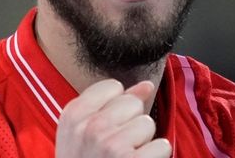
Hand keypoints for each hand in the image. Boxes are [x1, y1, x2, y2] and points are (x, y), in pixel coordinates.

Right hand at [55, 79, 171, 157]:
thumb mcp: (82, 134)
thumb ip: (111, 105)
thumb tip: (146, 84)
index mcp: (73, 116)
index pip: (113, 87)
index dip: (116, 108)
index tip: (106, 129)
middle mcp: (90, 127)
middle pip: (133, 104)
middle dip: (131, 124)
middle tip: (114, 150)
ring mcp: (111, 145)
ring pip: (148, 124)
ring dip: (143, 144)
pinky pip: (162, 146)